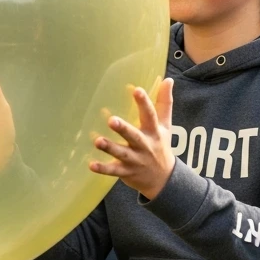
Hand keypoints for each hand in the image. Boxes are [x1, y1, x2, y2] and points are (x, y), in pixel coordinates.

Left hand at [91, 80, 175, 200]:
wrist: (164, 179)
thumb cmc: (161, 145)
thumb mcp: (166, 124)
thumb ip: (164, 102)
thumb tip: (168, 79)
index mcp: (154, 132)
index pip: (150, 115)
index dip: (144, 103)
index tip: (136, 90)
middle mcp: (145, 146)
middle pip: (134, 136)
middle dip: (123, 129)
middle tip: (112, 120)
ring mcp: (136, 160)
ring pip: (122, 154)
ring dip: (110, 148)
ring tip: (97, 141)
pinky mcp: (127, 172)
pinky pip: (114, 171)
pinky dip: (103, 168)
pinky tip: (91, 164)